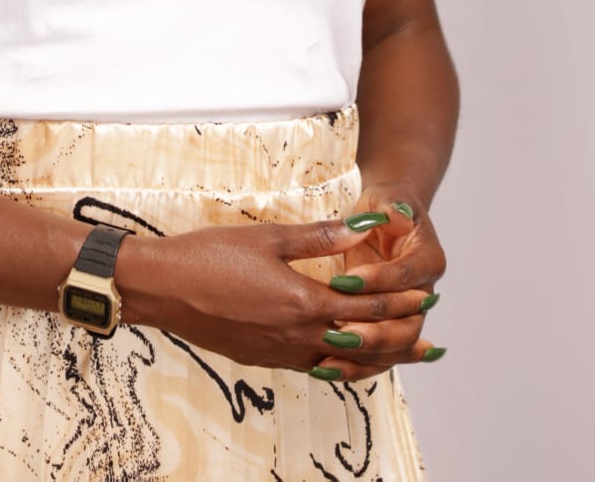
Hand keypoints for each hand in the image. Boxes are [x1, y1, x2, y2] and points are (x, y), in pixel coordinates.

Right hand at [127, 214, 430, 379]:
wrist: (164, 290)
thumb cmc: (210, 256)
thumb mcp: (268, 238)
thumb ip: (319, 237)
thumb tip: (363, 227)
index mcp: (303, 302)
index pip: (368, 307)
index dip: (401, 303)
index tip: (428, 297)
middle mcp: (298, 336)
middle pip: (364, 343)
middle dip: (400, 336)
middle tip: (430, 334)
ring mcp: (282, 353)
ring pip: (343, 362)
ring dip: (378, 358)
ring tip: (403, 355)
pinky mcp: (265, 359)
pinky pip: (317, 368)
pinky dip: (343, 365)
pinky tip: (348, 359)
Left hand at [313, 183, 446, 380]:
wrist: (385, 222)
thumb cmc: (383, 207)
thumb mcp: (384, 199)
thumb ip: (390, 206)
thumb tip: (397, 213)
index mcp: (428, 260)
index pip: (405, 276)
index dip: (378, 280)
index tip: (344, 280)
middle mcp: (423, 293)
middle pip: (408, 324)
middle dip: (375, 331)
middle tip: (340, 331)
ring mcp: (408, 315)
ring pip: (395, 348)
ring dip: (364, 356)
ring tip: (328, 360)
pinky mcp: (389, 328)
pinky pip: (377, 356)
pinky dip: (355, 365)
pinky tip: (325, 369)